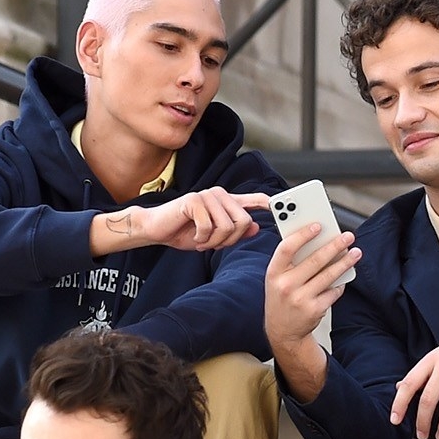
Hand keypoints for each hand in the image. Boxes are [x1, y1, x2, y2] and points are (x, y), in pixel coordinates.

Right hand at [100, 187, 267, 255]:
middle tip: (213, 244)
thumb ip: (235, 232)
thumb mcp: (214, 237)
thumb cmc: (185, 232)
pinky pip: (209, 227)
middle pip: (243, 222)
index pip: (253, 199)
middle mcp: (220, 195)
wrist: (157, 229)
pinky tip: (194, 237)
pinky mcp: (194, 201)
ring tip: (202, 240)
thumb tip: (256, 227)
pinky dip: (202, 239)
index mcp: (226, 202)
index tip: (281, 207)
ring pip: (227, 227)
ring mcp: (207, 195)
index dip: (268, 203)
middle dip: (229, 240)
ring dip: (214, 242)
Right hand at [265, 219, 355, 395]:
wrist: (282, 332)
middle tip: (347, 237)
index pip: (287, 248)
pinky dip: (340, 284)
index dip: (303, 235)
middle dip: (335, 246)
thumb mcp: (277, 279)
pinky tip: (344, 276)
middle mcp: (286, 285)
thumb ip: (291, 261)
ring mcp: (300, 299)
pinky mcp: (314, 310)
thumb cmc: (281, 299)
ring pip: (329, 275)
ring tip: (355, 253)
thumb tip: (318, 240)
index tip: (319, 226)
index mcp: (274, 273)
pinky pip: (333, 291)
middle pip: (314, 260)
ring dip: (345, 262)